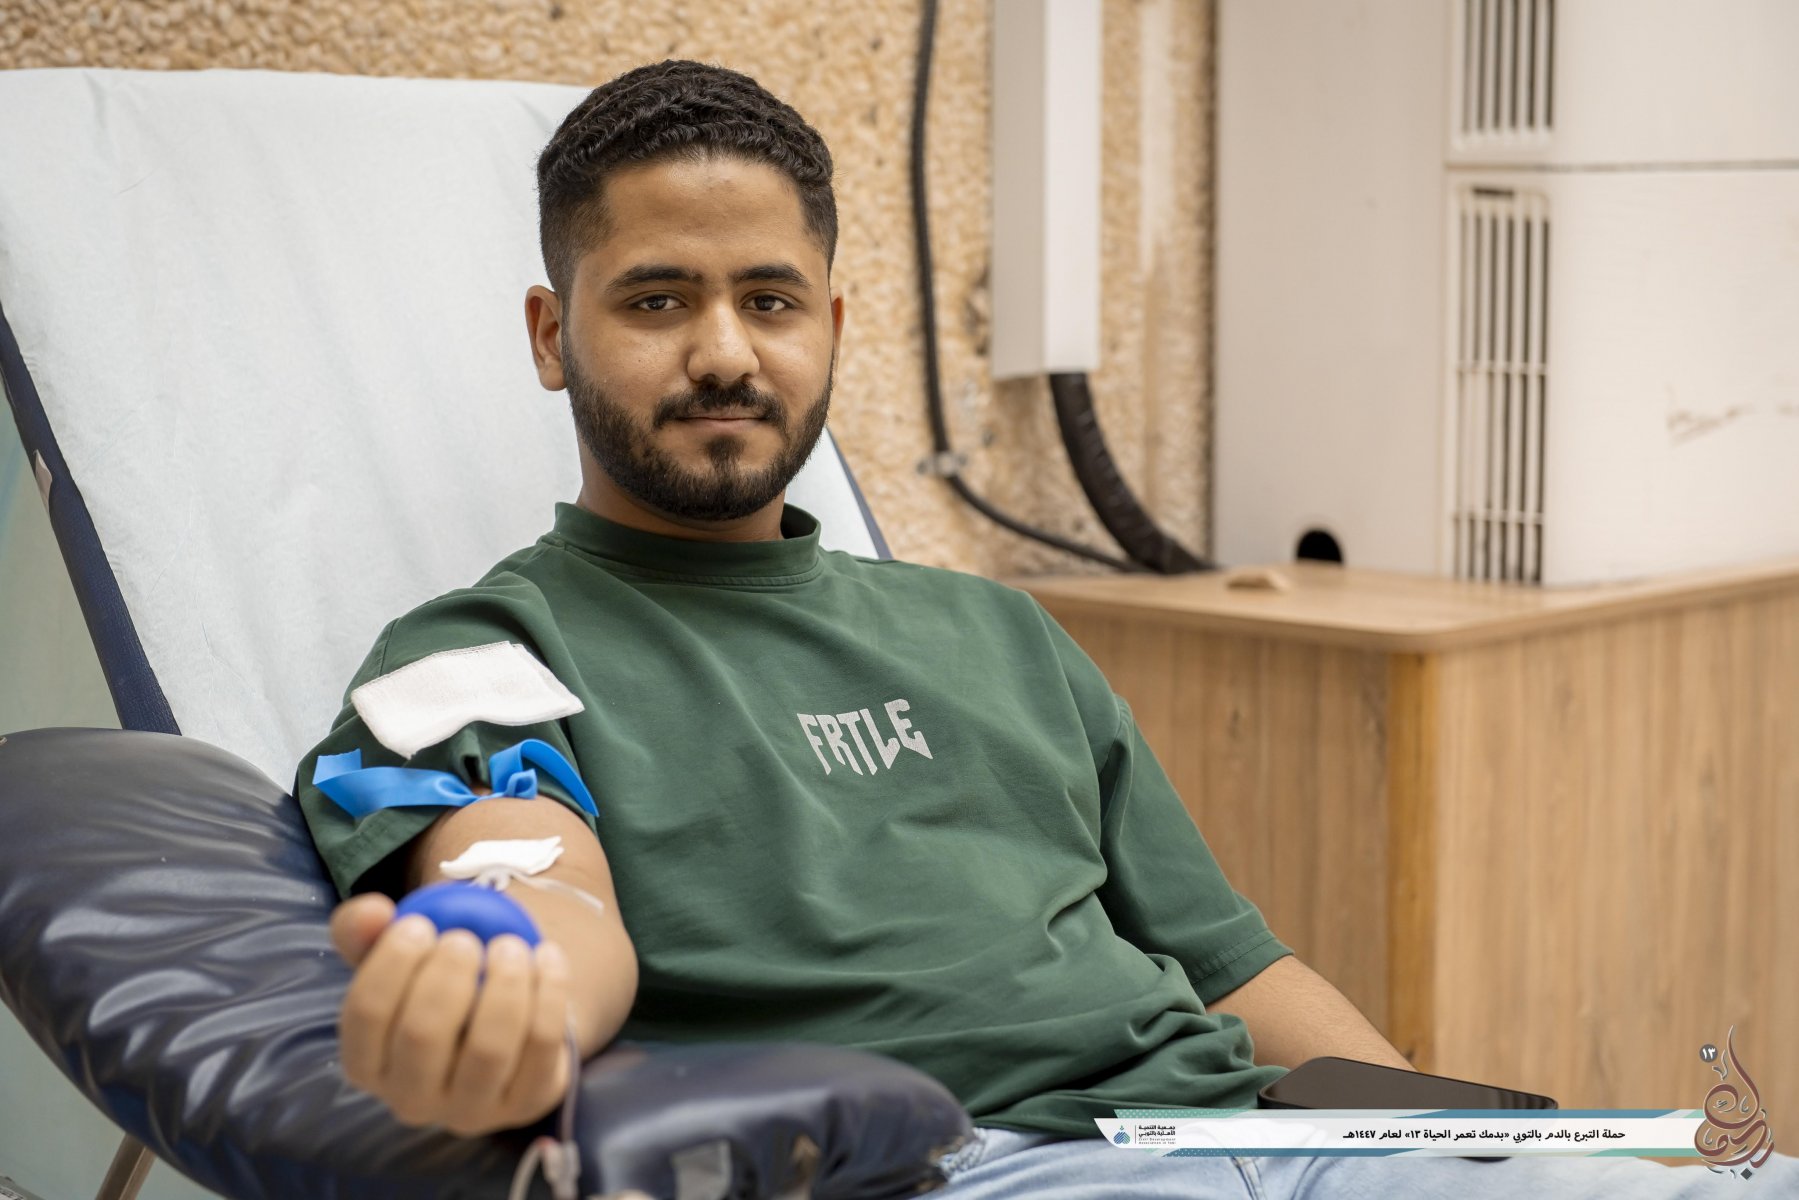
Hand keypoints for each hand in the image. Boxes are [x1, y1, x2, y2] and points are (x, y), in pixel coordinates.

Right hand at [329, 893, 572, 1135]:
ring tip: (509, 946)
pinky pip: (542, 1044)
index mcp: (367, 1064)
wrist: (504, 1021)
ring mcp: (471, 1109)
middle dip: (447, 974)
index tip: (419, 925)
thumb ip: (365, 928)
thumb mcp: (396, 956)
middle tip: (464, 938)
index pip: (366, 1014)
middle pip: (422, 1035)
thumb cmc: (436, 986)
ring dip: (503, 983)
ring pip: (489, 1048)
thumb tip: (373, 913)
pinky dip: (549, 991)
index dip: (391, 961)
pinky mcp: (527, 1102)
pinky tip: (547, 956)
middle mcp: (411, 1099)